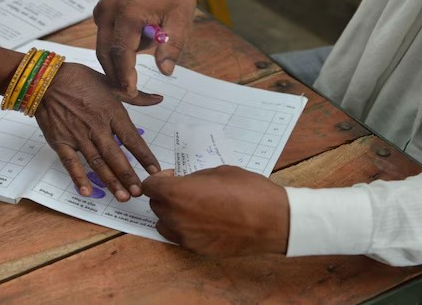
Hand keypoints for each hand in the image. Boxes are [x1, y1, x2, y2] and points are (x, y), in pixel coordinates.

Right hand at [36, 62, 162, 201]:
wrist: (46, 78)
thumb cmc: (79, 79)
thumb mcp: (111, 83)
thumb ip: (136, 96)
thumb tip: (159, 99)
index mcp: (111, 111)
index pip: (132, 138)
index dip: (144, 156)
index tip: (155, 170)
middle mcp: (96, 126)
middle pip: (116, 156)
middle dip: (128, 176)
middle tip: (139, 192)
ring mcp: (78, 135)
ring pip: (97, 163)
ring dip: (110, 181)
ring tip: (122, 196)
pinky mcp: (60, 141)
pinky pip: (71, 163)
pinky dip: (78, 178)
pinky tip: (87, 191)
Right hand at [94, 0, 200, 96]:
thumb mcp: (181, 20)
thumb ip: (172, 46)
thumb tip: (165, 72)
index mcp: (128, 12)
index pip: (121, 53)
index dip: (125, 76)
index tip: (131, 94)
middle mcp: (109, 10)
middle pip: (105, 53)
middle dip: (116, 76)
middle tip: (130, 95)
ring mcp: (102, 10)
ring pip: (102, 48)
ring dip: (114, 66)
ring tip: (130, 82)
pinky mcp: (102, 11)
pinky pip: (104, 39)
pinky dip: (114, 52)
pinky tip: (129, 62)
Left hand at [143, 166, 288, 256]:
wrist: (272, 220)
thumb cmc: (248, 190)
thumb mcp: (219, 172)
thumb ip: (195, 178)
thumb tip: (185, 182)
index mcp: (177, 193)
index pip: (149, 186)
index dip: (159, 180)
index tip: (172, 177)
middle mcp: (175, 216)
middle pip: (156, 205)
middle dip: (165, 195)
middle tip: (185, 190)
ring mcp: (185, 236)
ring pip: (164, 223)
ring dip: (171, 213)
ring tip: (192, 207)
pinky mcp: (196, 249)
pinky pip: (179, 236)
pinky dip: (183, 228)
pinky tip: (202, 221)